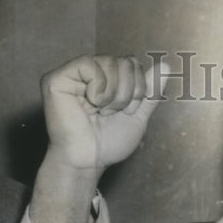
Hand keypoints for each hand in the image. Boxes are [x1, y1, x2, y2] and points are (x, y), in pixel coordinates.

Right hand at [40, 55, 167, 171]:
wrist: (89, 161)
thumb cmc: (108, 143)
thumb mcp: (137, 116)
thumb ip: (150, 91)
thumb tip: (166, 66)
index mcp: (105, 78)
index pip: (132, 63)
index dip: (137, 89)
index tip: (126, 112)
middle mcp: (88, 72)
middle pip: (124, 61)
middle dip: (127, 93)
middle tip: (110, 114)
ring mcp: (71, 73)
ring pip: (109, 62)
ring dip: (113, 95)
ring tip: (101, 112)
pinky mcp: (57, 78)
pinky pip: (89, 65)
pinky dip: (98, 89)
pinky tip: (90, 104)